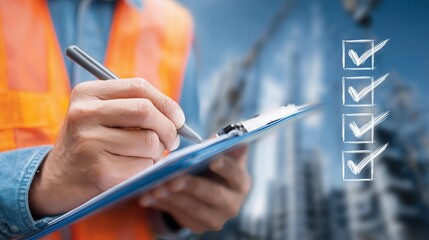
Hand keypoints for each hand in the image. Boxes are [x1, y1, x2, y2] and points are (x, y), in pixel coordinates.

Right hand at [29, 78, 183, 217]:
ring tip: (146, 155)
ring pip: (150, 141)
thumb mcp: (102, 115)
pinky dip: (147, 168)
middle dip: (169, 127)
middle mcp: (84, 114)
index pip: (139, 87)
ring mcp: (90, 143)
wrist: (59, 178)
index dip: (166, 103)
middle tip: (173, 140)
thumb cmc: (92, 142)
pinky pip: (143, 166)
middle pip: (146, 111)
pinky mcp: (99, 171)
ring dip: (158, 152)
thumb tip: (178, 118)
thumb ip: (135, 107)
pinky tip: (133, 169)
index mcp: (87, 93)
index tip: (178, 118)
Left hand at [139, 148, 250, 232]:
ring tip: (153, 188)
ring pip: (192, 208)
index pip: (235, 174)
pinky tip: (148, 197)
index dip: (226, 167)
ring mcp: (216, 219)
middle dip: (190, 185)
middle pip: (212, 194)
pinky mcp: (198, 227)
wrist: (210, 193)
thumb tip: (216, 139)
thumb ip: (220, 147)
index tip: (213, 160)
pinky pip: (178, 215)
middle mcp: (232, 204)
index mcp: (240, 182)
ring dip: (171, 197)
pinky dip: (162, 205)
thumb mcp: (221, 156)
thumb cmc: (213, 168)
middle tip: (172, 179)